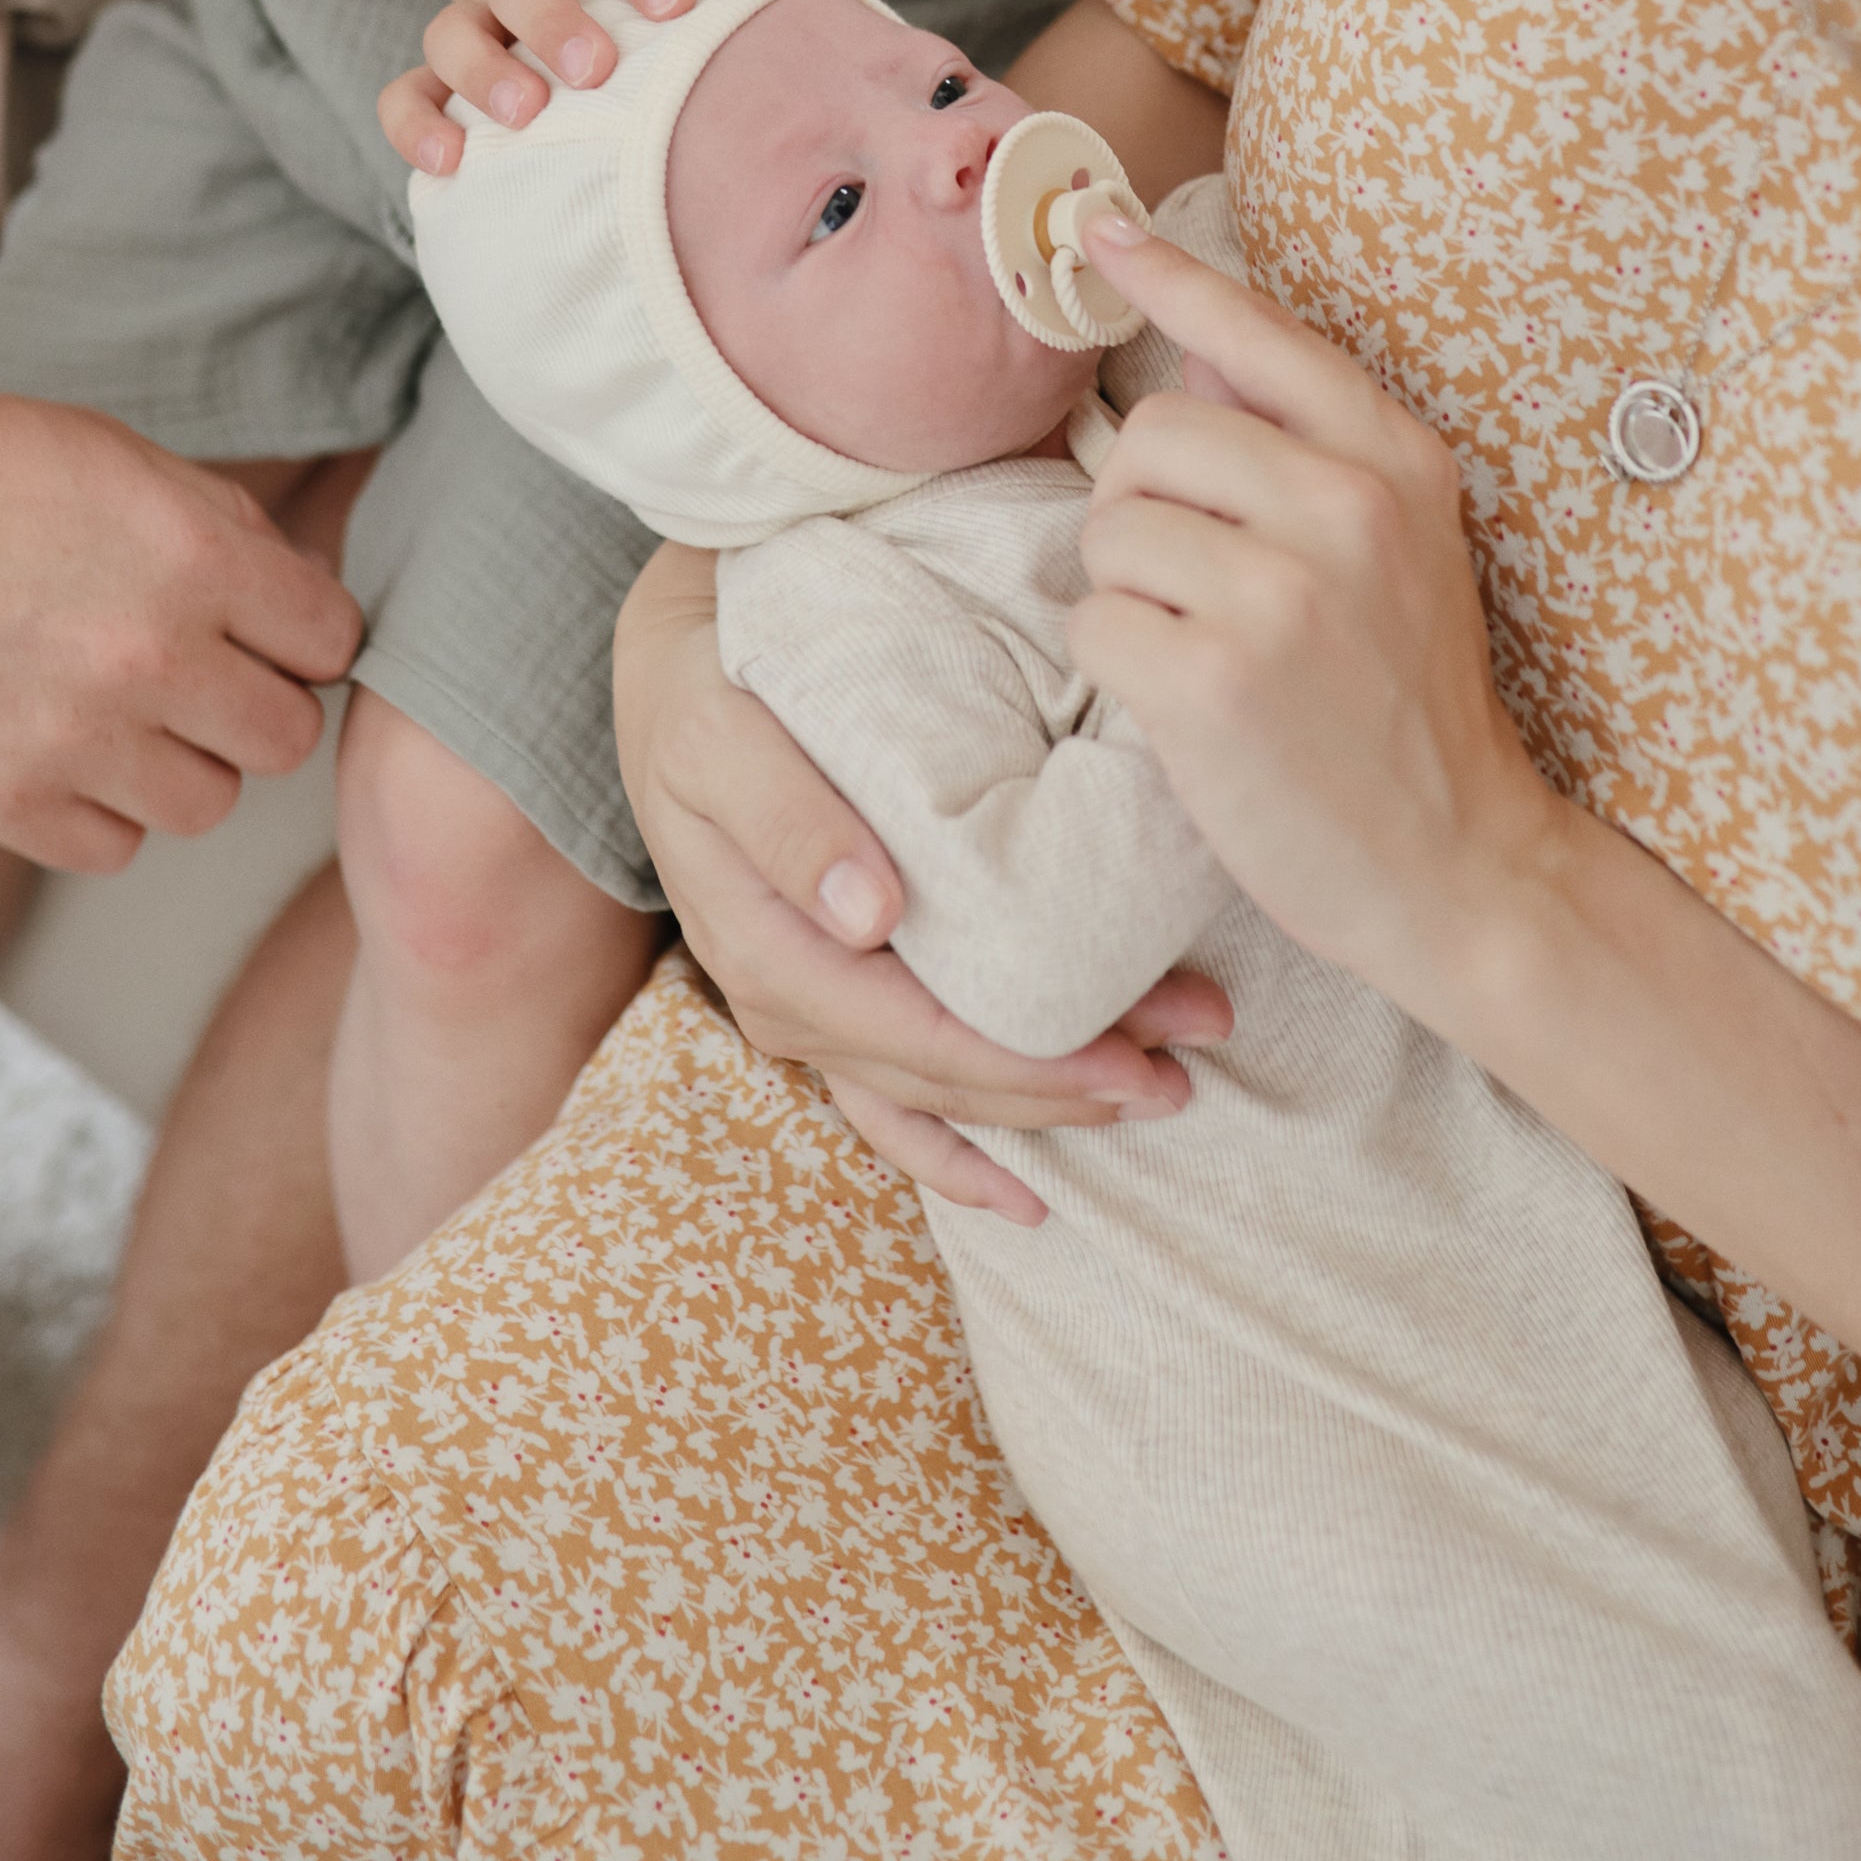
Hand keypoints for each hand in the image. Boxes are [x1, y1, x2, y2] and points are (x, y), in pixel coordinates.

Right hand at [0, 377, 359, 871]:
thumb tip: (310, 597)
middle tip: (196, 678)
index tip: (268, 631)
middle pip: (288, 736)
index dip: (306, 637)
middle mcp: (146, 653)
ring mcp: (73, 737)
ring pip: (211, 804)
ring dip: (181, 766)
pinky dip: (99, 813)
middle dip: (254, 706)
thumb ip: (224, 529)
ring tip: (121, 715)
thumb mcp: (110, 456)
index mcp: (192, 554)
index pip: (335, 640)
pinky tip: (60, 752)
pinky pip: (116, 849)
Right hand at [381, 0, 793, 170]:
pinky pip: (405, 94)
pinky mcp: (437, 76)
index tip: (675, 2)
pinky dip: (415, 125)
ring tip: (523, 115)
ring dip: (483, 74)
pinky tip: (447, 164)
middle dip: (555, 22)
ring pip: (452, 36)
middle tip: (594, 68)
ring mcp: (474, 25)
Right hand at [611, 542, 1231, 1222]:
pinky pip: (893, 1101)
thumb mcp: (723, 733)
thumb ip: (787, 818)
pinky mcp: (828, 996)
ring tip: (1162, 1093)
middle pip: (944, 1076)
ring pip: (935, 1094)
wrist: (674, 667)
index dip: (1030, 1062)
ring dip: (1046, 1106)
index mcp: (768, 947)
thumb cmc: (709, 686)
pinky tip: (1029, 1193)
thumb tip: (868, 916)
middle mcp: (789, 1000)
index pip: (920, 1035)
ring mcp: (808, 1009)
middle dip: (1068, 1085)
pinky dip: (959, 1151)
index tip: (1136, 1057)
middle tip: (1187, 1076)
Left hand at [1067, 220, 1559, 1019]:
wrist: (1456, 865)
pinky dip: (1116, 667)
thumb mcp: (1400, 549)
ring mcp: (1282, 596)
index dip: (1168, 274)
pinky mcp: (1214, 682)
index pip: (1258, 334)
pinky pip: (1094, 625)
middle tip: (1196, 585)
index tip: (1097, 229)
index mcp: (1396, 460)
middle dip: (1145, 506)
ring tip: (1202, 648)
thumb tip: (1191, 341)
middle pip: (1154, 433)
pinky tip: (1184, 707)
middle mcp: (1346, 507)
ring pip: (1112, 528)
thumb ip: (1306, 445)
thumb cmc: (1404, 707)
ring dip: (1128, 593)